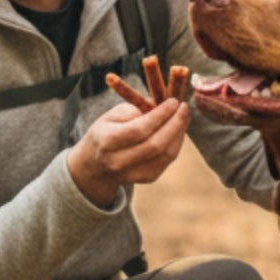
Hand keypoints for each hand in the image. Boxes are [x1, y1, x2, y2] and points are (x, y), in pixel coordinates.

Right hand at [68, 94, 189, 207]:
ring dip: (179, 133)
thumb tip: (159, 108)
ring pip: (166, 154)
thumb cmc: (105, 133)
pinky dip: (176, 143)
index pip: (139, 130)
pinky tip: (178, 130)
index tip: (173, 101)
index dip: (160, 116)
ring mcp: (134, 174)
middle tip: (184, 107)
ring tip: (183, 116)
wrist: (95, 166)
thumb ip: (132, 109)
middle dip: (175, 124)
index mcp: (108, 142)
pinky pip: (168, 160)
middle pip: (155, 145)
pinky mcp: (147, 178)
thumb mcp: (110, 116)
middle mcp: (120, 162)